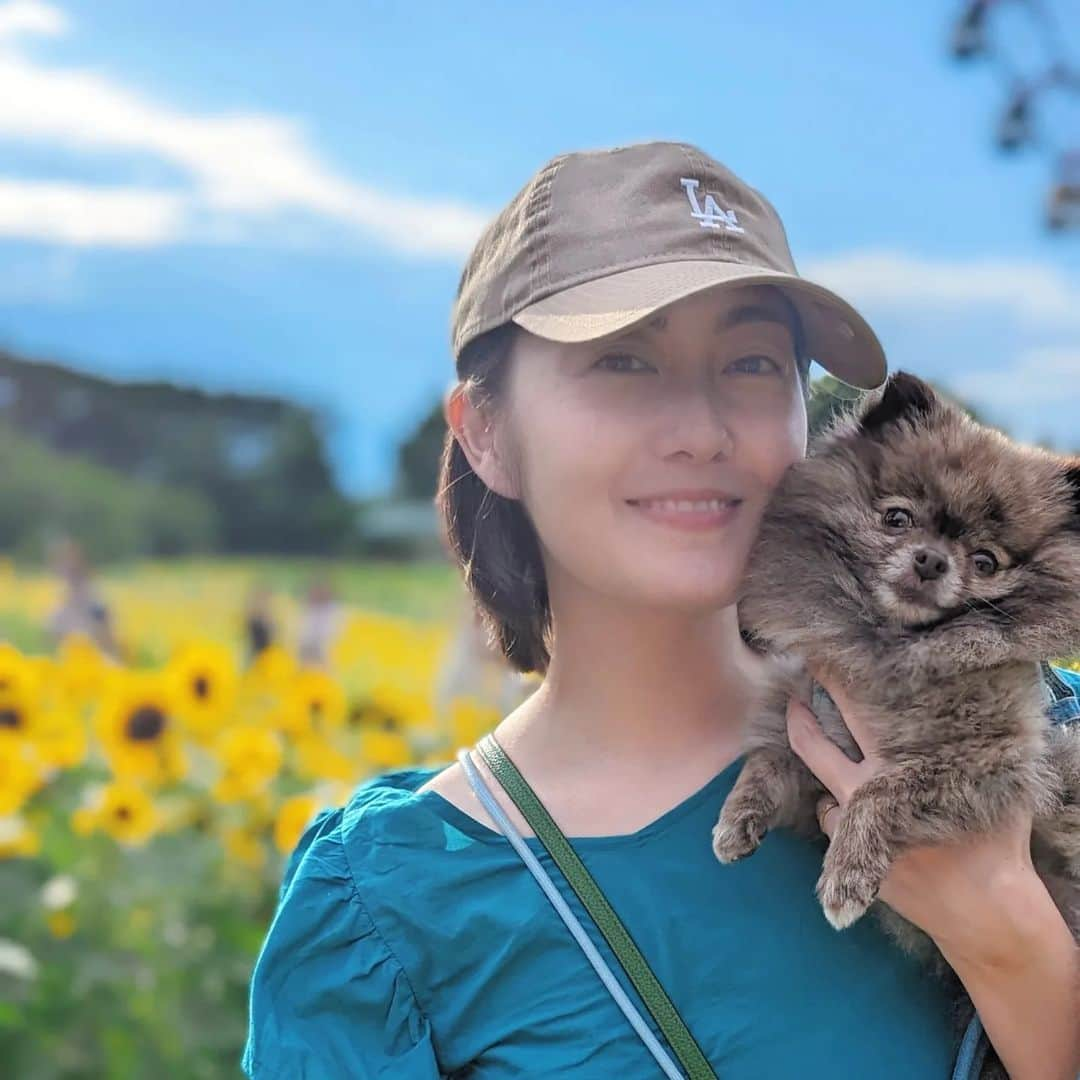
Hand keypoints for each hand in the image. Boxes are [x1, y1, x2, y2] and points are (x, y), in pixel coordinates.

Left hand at [786, 664, 1039, 960]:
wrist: (985, 914)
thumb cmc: (994, 842)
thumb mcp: (984, 784)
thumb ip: (965, 748)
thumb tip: (962, 704)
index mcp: (897, 770)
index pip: (853, 714)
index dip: (830, 684)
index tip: (818, 660)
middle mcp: (864, 795)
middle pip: (811, 745)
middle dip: (799, 715)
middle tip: (795, 695)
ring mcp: (852, 829)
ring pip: (822, 790)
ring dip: (831, 780)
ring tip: (851, 772)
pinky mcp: (848, 859)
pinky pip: (835, 825)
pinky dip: (844, 817)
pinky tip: (868, 819)